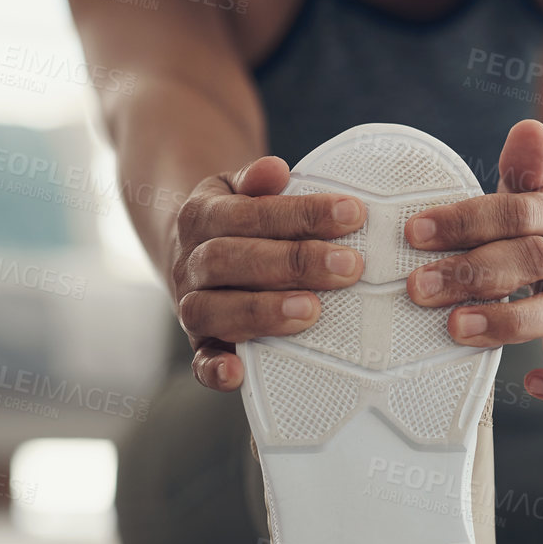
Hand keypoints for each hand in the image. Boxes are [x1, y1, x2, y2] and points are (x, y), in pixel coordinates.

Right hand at [170, 157, 366, 390]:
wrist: (190, 251)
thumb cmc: (235, 222)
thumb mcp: (239, 190)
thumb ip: (256, 181)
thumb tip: (275, 170)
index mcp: (203, 216)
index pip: (251, 213)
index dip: (301, 214)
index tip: (352, 214)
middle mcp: (190, 261)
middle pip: (231, 260)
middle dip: (293, 263)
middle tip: (348, 267)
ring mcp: (190, 304)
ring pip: (213, 309)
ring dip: (262, 311)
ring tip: (312, 310)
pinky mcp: (197, 343)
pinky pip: (197, 360)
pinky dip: (213, 369)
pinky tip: (237, 373)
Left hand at [403, 119, 542, 408]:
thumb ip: (528, 161)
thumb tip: (527, 130)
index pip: (516, 213)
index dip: (466, 222)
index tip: (415, 232)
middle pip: (531, 261)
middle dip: (472, 274)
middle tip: (417, 286)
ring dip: (504, 321)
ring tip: (454, 327)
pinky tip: (534, 386)